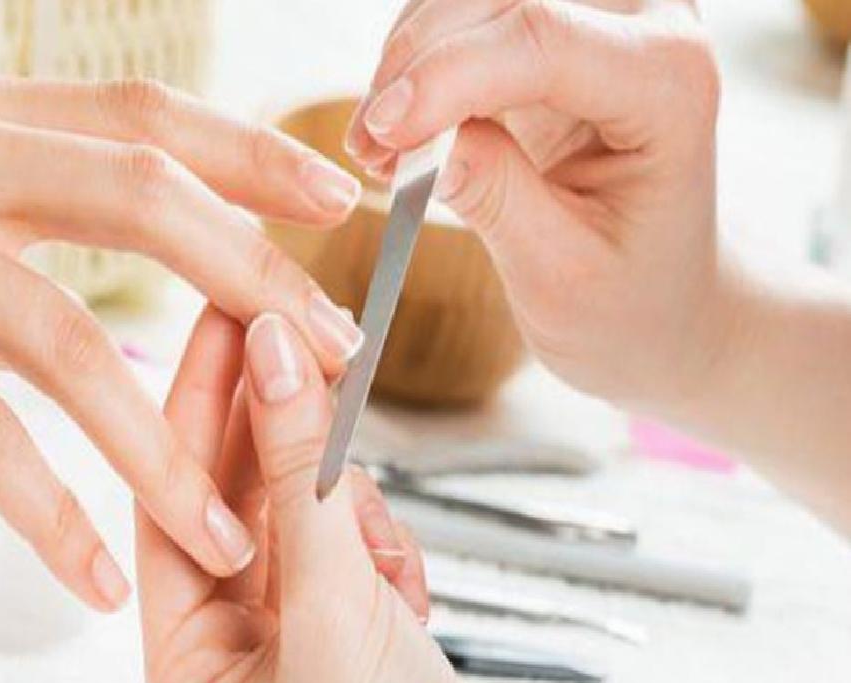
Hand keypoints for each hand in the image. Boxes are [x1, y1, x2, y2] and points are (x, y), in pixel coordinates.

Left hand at [136, 307, 544, 682]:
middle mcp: (232, 670)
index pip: (170, 509)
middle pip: (240, 514)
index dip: (198, 406)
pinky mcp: (366, 664)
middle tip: (305, 336)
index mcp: (185, 679)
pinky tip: (407, 591)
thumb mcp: (339, 618)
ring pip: (310, 538)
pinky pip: (362, 573)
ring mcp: (301, 667)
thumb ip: (305, 482)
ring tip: (374, 521)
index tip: (227, 317)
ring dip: (348, 512)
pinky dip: (388, 560)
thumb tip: (273, 353)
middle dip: (280, 436)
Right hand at [345, 0, 731, 412]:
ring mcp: (604, 12)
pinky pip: (462, 9)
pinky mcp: (558, 20)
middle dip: (417, 63)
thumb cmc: (627, 296)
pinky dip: (416, 58)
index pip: (546, 41)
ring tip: (380, 147)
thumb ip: (494, 197)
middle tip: (367, 148)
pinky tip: (402, 126)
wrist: (660, 294)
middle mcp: (651, 22)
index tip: (382, 134)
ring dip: (407, 58)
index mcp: (672, 83)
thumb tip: (415, 140)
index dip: (449, 76)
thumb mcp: (560, 273)